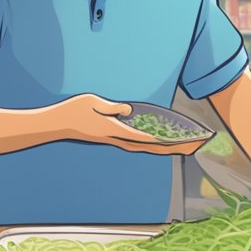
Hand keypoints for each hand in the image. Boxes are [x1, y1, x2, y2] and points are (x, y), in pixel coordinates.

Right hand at [51, 94, 196, 155]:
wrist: (57, 124)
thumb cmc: (74, 111)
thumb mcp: (94, 102)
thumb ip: (113, 107)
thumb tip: (129, 111)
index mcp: (114, 130)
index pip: (145, 137)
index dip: (165, 139)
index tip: (181, 141)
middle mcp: (117, 139)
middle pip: (150, 146)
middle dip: (173, 147)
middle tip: (193, 147)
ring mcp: (114, 140)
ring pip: (145, 147)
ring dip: (164, 148)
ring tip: (182, 147)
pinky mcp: (111, 138)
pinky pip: (136, 144)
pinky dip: (151, 145)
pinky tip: (158, 143)